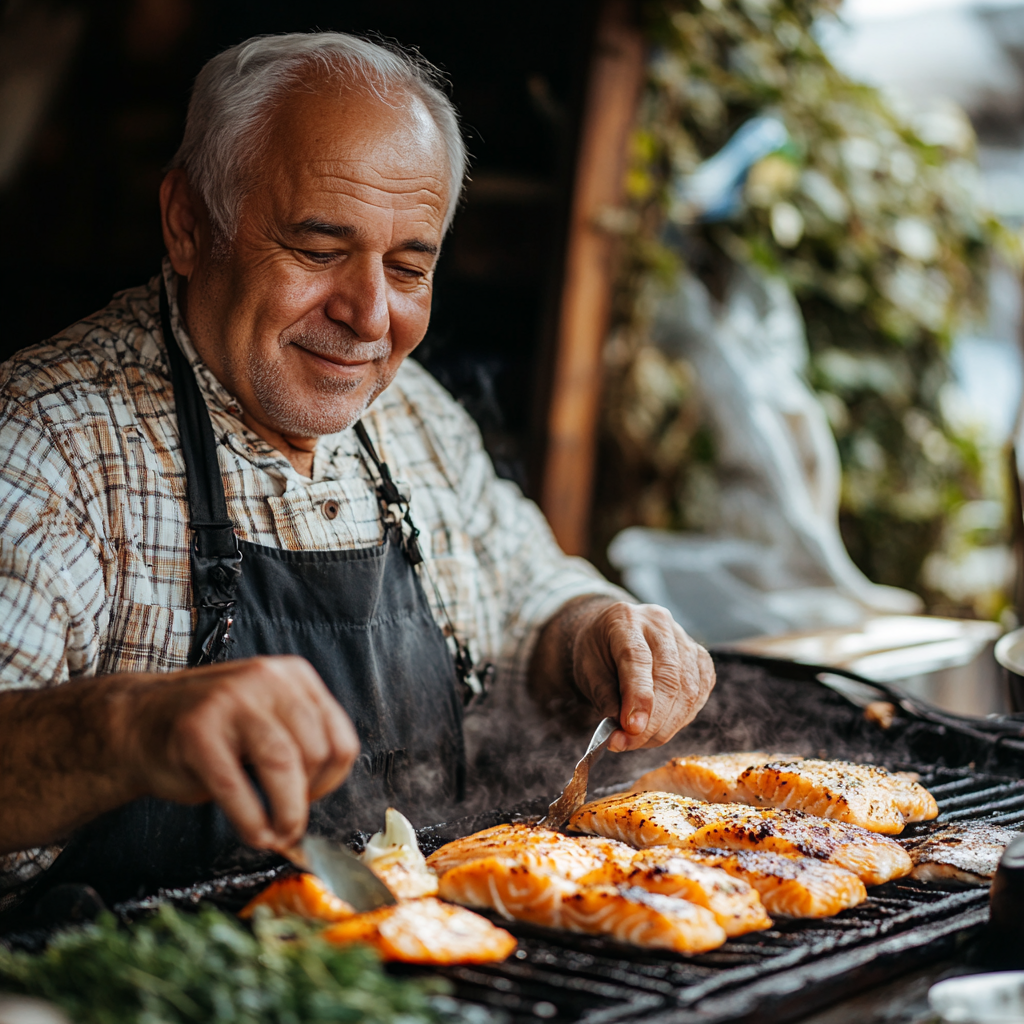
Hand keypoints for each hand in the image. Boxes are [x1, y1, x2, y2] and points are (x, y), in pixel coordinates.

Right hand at [124, 656, 357, 849]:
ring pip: (284, 764)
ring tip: (278, 833)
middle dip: (309, 798)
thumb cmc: (214, 730)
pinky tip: (253, 834)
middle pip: (315, 750)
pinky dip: (251, 821)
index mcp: (294, 676)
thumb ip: (301, 739)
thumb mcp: (269, 717)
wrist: (140, 722)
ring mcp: (231, 700)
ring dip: (288, 812)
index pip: (340, 735)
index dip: (332, 780)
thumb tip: (326, 791)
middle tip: (291, 821)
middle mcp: (267, 680)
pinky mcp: (197, 730)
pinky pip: (236, 786)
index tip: (315, 799)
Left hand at [570, 602, 714, 751]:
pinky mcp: (699, 656)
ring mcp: (683, 638)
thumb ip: (604, 697)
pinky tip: (662, 727)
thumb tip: (624, 732)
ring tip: (640, 740)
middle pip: (668, 677)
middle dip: (652, 721)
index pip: (638, 658)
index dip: (638, 697)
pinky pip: (699, 692)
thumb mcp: (586, 670)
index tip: (631, 729)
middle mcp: (659, 623)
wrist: (611, 634)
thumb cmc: (597, 652)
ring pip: (688, 689)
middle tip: (628, 744)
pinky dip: (682, 717)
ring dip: (667, 725)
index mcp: (626, 619)